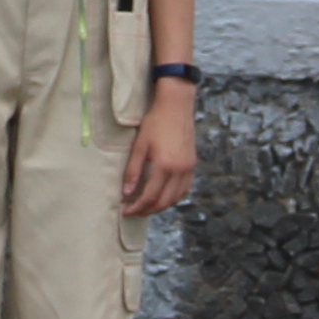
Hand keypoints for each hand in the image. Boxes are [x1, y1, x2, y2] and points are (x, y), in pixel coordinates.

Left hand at [120, 79, 197, 214]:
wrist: (176, 106)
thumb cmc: (155, 122)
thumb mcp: (139, 145)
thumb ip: (133, 170)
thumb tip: (127, 193)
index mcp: (164, 165)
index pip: (149, 196)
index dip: (137, 207)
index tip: (125, 210)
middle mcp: (179, 170)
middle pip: (163, 202)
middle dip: (147, 210)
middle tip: (134, 211)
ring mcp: (188, 168)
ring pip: (176, 198)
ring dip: (161, 206)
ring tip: (146, 206)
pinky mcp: (192, 165)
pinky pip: (185, 189)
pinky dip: (174, 198)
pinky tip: (164, 197)